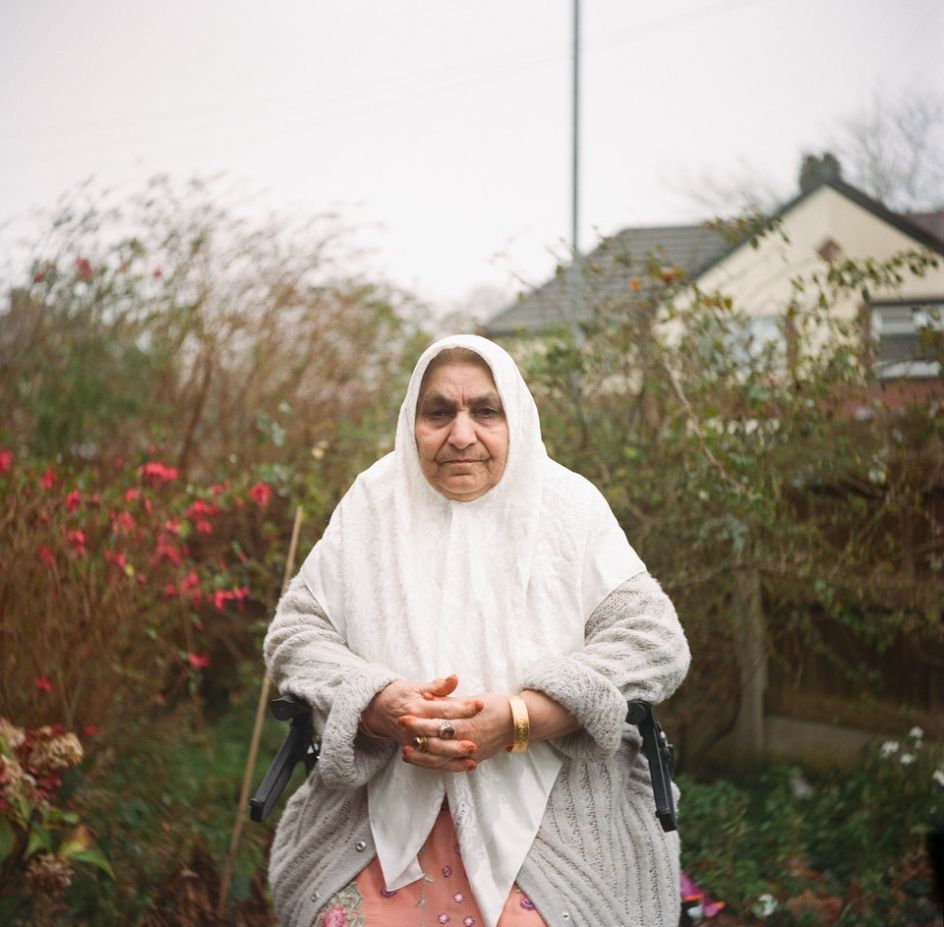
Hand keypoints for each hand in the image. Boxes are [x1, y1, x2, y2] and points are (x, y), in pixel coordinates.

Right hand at [362, 675, 482, 772]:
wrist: (379, 708)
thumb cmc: (403, 695)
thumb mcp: (418, 687)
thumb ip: (438, 686)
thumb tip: (455, 678)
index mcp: (419, 707)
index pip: (444, 709)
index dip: (463, 707)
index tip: (480, 705)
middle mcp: (415, 726)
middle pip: (438, 736)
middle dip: (456, 742)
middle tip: (475, 744)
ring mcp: (412, 741)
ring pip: (434, 753)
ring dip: (453, 757)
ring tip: (473, 758)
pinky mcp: (413, 751)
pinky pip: (431, 762)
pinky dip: (448, 766)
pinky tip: (466, 766)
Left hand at [399, 691, 513, 767]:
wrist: (516, 723)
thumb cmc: (494, 706)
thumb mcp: (471, 700)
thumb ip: (448, 701)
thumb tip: (426, 697)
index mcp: (466, 722)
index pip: (437, 722)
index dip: (419, 720)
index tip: (404, 715)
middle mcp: (466, 740)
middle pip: (435, 742)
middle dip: (416, 735)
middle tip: (400, 730)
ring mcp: (469, 753)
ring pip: (440, 759)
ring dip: (420, 757)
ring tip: (405, 751)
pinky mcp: (471, 760)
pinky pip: (450, 767)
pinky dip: (435, 765)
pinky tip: (423, 761)